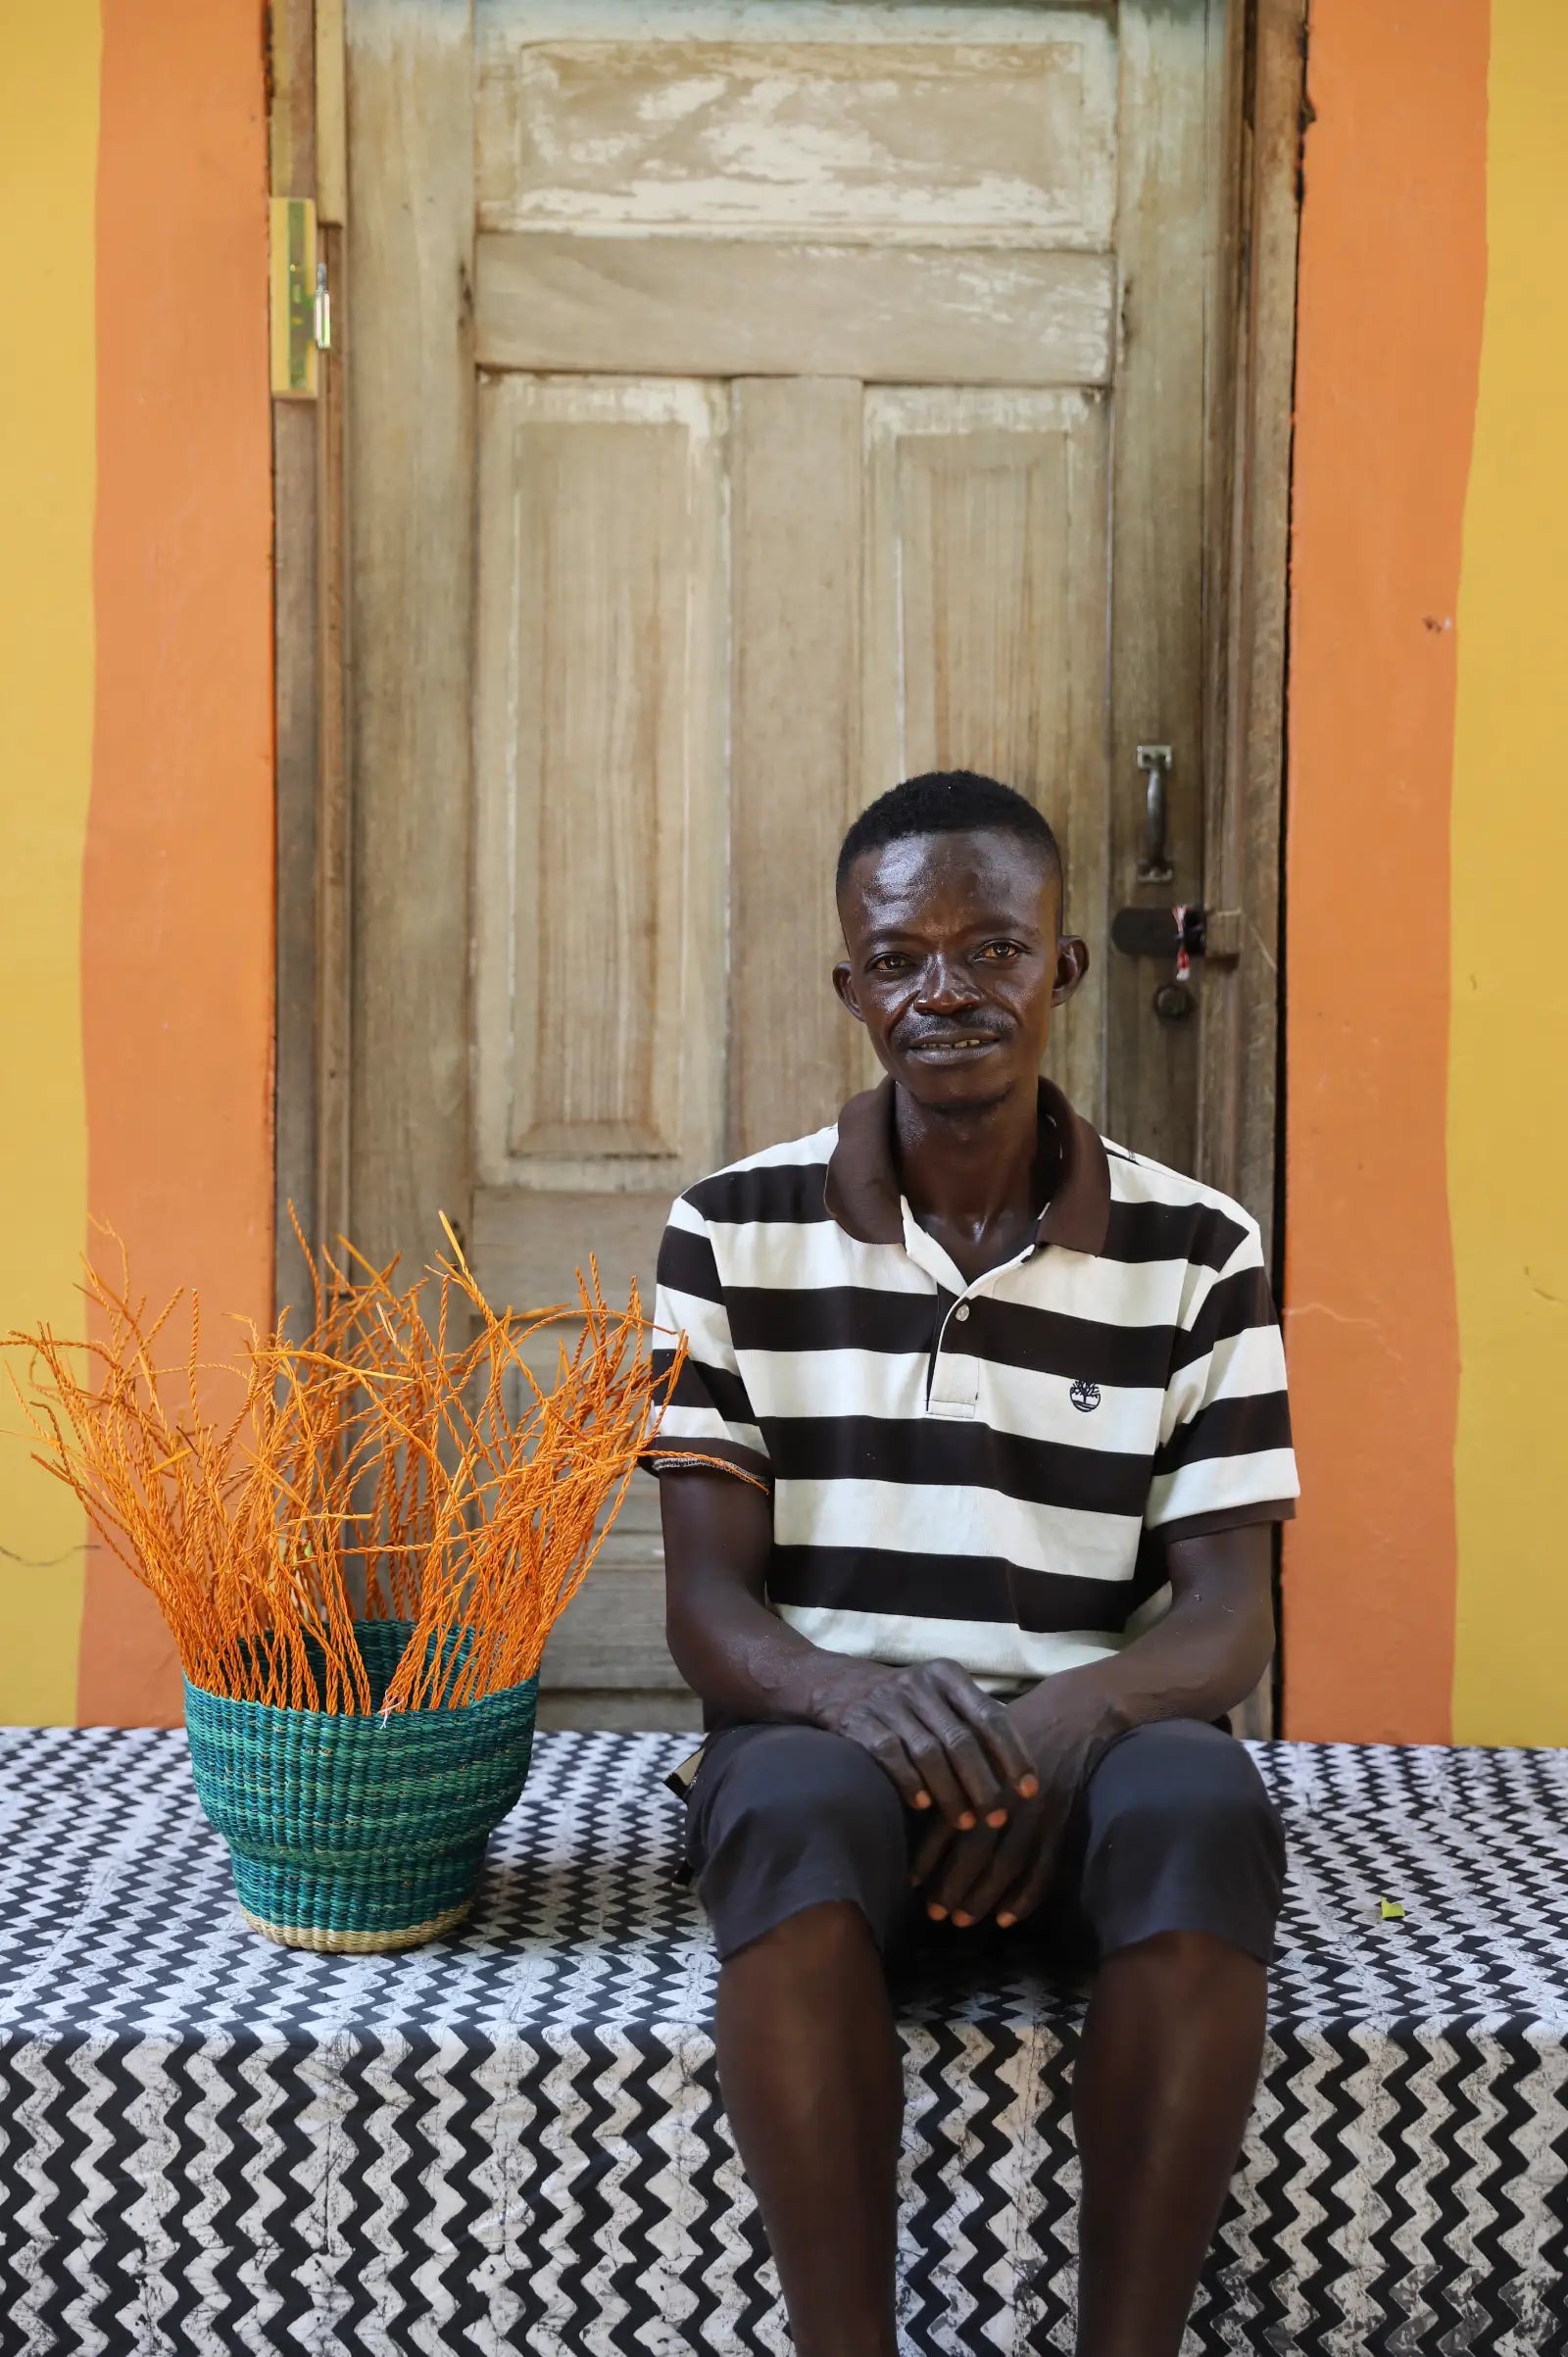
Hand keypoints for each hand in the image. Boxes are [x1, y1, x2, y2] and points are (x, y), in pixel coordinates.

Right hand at [818, 1657, 1038, 1832]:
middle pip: (961, 1741)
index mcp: (948, 1675)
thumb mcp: (940, 1697)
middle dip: (984, 1785)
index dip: (1014, 1755)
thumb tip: (1021, 1772)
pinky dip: (910, 1783)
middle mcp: (920, 1684)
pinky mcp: (860, 1721)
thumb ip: (973, 1722)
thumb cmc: (906, 1702)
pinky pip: (891, 1757)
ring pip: (929, 1754)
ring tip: (965, 1823)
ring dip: (950, 1794)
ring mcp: (888, 1702)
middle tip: (998, 1818)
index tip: (1030, 1790)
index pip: (991, 1716)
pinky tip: (924, 1806)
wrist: (836, 1684)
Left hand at [911, 1679, 1118, 1926]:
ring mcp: (1038, 1812)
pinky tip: (1005, 1918)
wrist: (1074, 1715)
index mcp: (980, 1773)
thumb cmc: (1013, 1730)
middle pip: (976, 1848)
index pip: (948, 1821)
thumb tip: (910, 1804)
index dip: (928, 1856)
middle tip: (934, 1913)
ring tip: (962, 1920)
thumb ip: (948, 1771)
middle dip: (952, 1885)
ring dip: (983, 1897)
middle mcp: (1007, 1795)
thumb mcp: (977, 1739)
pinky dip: (1025, 1897)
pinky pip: (1044, 1868)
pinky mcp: (1062, 1824)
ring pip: (1008, 1864)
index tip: (911, 1883)